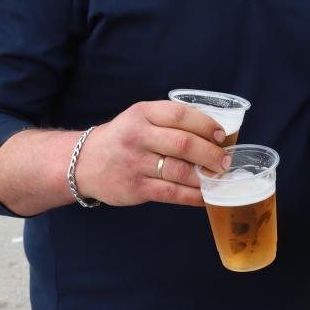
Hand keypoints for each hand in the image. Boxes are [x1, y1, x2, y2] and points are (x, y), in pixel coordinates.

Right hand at [72, 101, 228, 207]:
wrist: (84, 162)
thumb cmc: (124, 137)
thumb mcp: (141, 117)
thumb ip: (171, 121)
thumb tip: (214, 133)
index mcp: (143, 113)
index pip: (181, 115)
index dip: (206, 125)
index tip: (221, 135)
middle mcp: (138, 136)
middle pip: (184, 144)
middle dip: (211, 154)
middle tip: (225, 160)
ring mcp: (135, 163)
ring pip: (180, 171)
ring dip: (205, 176)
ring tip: (218, 176)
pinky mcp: (135, 188)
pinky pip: (171, 193)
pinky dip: (193, 196)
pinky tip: (206, 195)